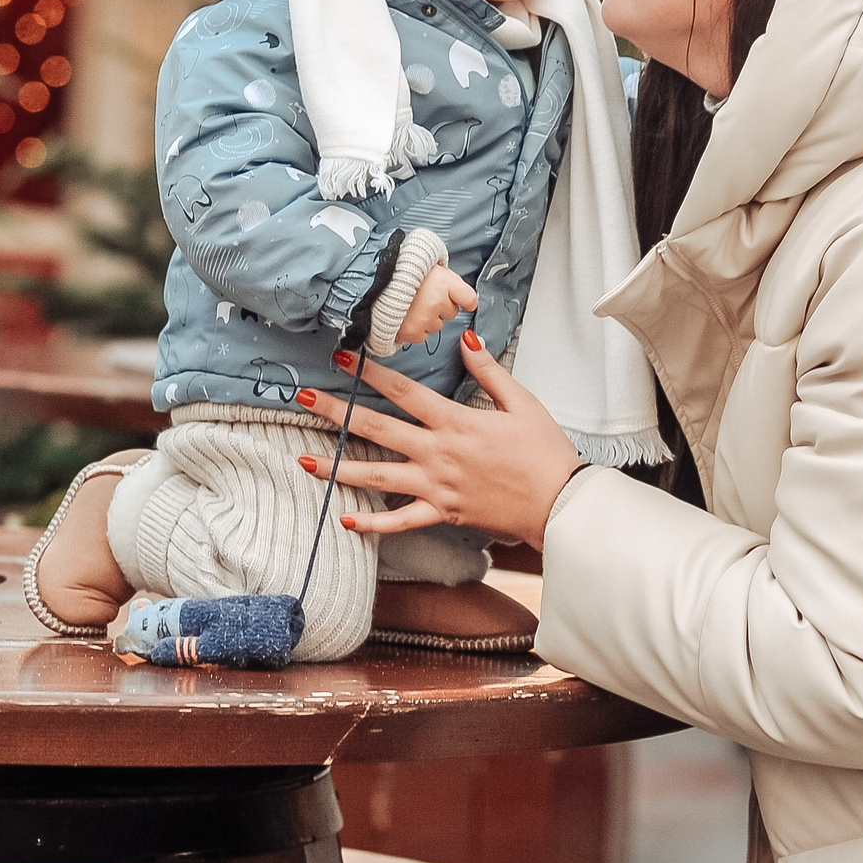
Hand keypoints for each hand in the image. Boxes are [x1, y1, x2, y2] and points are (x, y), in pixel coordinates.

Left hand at [295, 331, 580, 551]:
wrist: (559, 503)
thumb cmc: (544, 451)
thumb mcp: (521, 402)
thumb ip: (489, 371)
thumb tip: (467, 339)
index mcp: (456, 421)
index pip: (403, 392)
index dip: (370, 373)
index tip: (343, 359)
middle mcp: (438, 453)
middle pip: (376, 429)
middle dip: (336, 413)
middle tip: (303, 400)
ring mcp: (436, 486)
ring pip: (376, 476)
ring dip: (337, 468)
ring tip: (304, 461)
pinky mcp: (442, 513)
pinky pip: (400, 521)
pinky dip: (372, 523)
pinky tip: (344, 520)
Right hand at [394, 264, 478, 346]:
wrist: (366, 282)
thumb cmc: (396, 270)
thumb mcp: (425, 264)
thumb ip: (446, 279)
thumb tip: (464, 296)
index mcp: (442, 281)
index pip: (469, 298)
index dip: (464, 299)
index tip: (463, 301)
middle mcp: (436, 301)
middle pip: (451, 312)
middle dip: (440, 305)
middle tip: (421, 295)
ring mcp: (423, 318)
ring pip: (436, 325)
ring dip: (427, 318)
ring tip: (409, 304)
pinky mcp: (411, 332)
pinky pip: (422, 335)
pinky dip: (414, 328)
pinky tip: (403, 315)